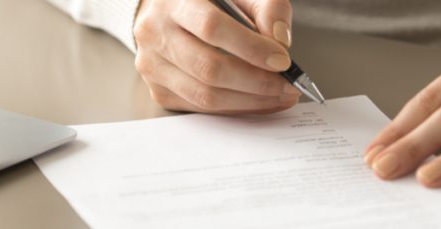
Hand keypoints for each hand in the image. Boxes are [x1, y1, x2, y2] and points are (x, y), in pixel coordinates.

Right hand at [133, 0, 300, 113]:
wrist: (167, 11)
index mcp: (174, 0)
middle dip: (257, 82)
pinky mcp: (159, 90)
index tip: (283, 60)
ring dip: (250, 101)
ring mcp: (153, 66)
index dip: (251, 48)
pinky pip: (201, 108)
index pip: (212, 28)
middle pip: (209, 68)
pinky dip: (236, 108)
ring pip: (205, 95)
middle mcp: (155, 33)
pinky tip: (259, 101)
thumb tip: (280, 43)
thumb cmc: (209, 1)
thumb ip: (267, 7)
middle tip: (288, 85)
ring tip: (280, 96)